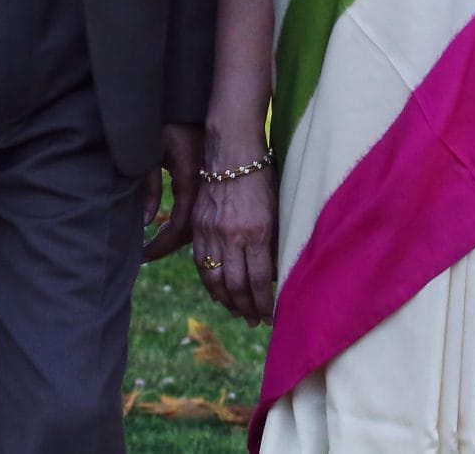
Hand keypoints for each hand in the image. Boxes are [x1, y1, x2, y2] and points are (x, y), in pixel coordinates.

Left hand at [138, 125, 201, 262]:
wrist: (197, 101)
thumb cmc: (170, 122)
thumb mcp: (151, 151)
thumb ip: (149, 185)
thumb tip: (147, 221)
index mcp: (190, 182)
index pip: (178, 227)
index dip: (160, 245)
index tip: (141, 255)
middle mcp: (204, 189)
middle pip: (191, 232)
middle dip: (168, 246)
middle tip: (144, 255)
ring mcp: (209, 186)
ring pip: (199, 225)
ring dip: (178, 238)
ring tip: (155, 247)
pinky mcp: (210, 182)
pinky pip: (200, 212)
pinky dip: (187, 225)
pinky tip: (173, 228)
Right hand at [191, 159, 276, 323]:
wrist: (232, 151)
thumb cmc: (262, 178)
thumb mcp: (276, 210)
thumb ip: (273, 243)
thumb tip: (274, 276)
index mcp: (256, 231)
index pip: (260, 279)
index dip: (265, 304)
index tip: (271, 317)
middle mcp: (231, 234)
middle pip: (236, 284)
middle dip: (247, 308)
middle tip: (254, 322)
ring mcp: (211, 230)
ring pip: (215, 278)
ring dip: (227, 301)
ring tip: (237, 313)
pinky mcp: (198, 225)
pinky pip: (201, 262)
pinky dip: (209, 282)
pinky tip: (217, 293)